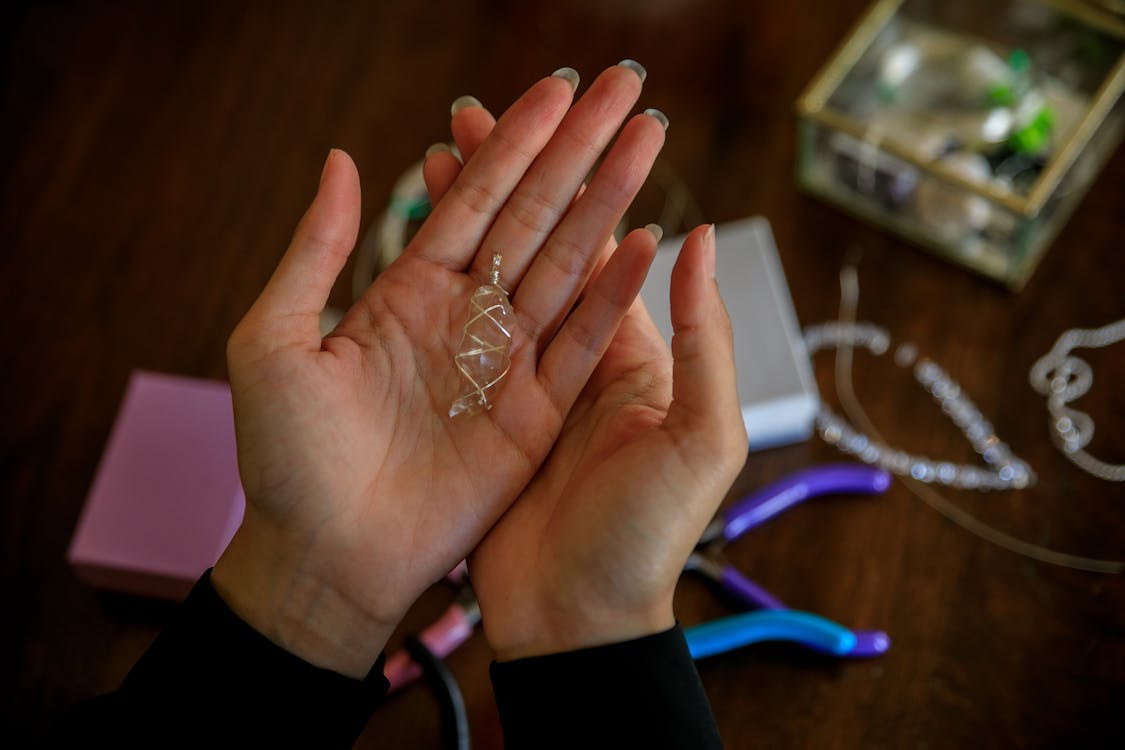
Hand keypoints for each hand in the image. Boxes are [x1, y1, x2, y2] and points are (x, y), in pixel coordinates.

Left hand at [212, 64, 664, 677]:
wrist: (322, 555)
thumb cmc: (284, 458)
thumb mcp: (275, 343)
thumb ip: (316, 252)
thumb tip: (345, 160)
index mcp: (409, 291)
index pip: (474, 197)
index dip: (515, 140)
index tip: (558, 89)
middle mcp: (466, 317)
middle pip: (534, 216)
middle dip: (578, 149)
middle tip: (624, 89)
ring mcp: (505, 363)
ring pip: (567, 265)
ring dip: (608, 201)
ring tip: (647, 142)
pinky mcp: (535, 414)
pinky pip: (580, 343)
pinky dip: (613, 294)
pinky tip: (644, 242)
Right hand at [425, 96, 747, 661]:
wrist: (579, 620)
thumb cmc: (647, 538)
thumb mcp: (699, 440)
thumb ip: (704, 342)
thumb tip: (698, 240)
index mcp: (630, 352)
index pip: (600, 245)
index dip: (574, 182)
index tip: (546, 119)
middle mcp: (574, 355)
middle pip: (540, 248)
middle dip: (511, 181)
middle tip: (471, 114)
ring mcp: (521, 381)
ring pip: (493, 278)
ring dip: (469, 215)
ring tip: (437, 154)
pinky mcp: (478, 411)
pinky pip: (459, 334)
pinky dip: (441, 281)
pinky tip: (416, 238)